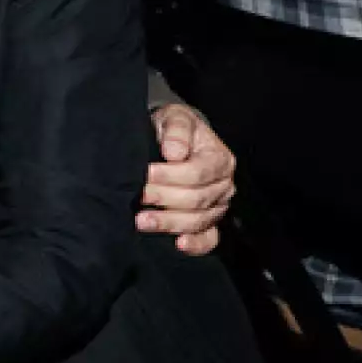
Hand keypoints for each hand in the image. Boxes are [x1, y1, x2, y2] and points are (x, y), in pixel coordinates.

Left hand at [139, 103, 235, 254]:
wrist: (173, 139)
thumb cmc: (174, 129)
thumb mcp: (175, 118)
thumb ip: (176, 131)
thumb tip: (174, 153)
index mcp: (219, 159)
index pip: (197, 173)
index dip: (170, 176)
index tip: (145, 174)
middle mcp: (223, 185)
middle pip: (196, 199)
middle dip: (164, 199)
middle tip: (138, 196)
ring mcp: (218, 206)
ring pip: (198, 221)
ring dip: (169, 223)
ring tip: (142, 221)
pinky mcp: (209, 221)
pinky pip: (209, 239)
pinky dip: (196, 244)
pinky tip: (179, 244)